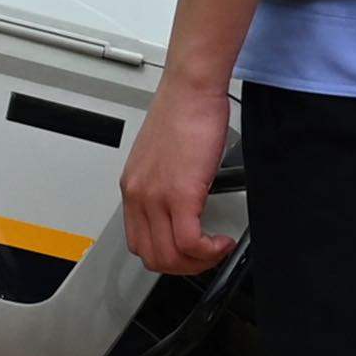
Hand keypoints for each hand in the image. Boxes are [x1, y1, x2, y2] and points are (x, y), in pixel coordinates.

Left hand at [120, 71, 235, 277]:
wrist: (191, 89)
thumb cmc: (183, 113)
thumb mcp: (163, 158)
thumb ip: (166, 186)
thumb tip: (183, 208)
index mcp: (132, 188)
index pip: (138, 242)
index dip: (167, 256)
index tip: (188, 252)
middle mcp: (138, 195)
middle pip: (152, 257)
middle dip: (184, 266)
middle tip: (206, 256)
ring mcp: (156, 197)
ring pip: (169, 256)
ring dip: (198, 262)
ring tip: (216, 249)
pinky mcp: (180, 194)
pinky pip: (190, 243)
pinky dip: (209, 251)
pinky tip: (222, 241)